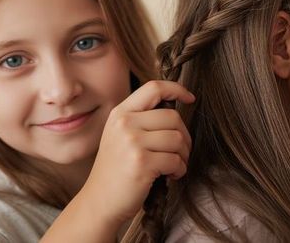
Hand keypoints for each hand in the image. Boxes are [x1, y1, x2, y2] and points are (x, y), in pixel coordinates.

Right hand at [82, 80, 194, 226]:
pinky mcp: (141, 163)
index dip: (176, 89)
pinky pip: (176, 160)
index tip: (190, 98)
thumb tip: (175, 110)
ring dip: (183, 155)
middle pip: (172, 117)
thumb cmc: (116, 171)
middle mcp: (125, 123)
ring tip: (174, 165)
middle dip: (184, 136)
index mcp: (120, 113)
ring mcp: (132, 142)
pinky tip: (171, 175)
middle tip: (180, 152)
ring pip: (177, 138)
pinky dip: (180, 169)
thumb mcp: (119, 136)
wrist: (99, 202)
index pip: (153, 88)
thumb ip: (141, 119)